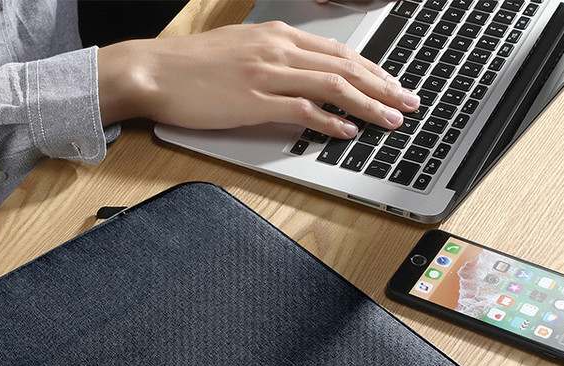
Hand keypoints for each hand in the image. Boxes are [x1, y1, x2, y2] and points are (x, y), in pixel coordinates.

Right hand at [97, 21, 418, 136]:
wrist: (154, 70)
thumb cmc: (192, 67)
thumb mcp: (241, 54)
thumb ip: (275, 64)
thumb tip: (301, 85)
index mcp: (277, 35)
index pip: (338, 51)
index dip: (373, 70)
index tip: (393, 84)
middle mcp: (278, 48)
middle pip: (345, 65)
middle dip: (383, 86)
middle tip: (409, 102)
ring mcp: (267, 73)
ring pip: (332, 84)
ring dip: (367, 104)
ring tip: (392, 119)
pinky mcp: (253, 99)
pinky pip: (302, 108)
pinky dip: (329, 120)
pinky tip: (348, 131)